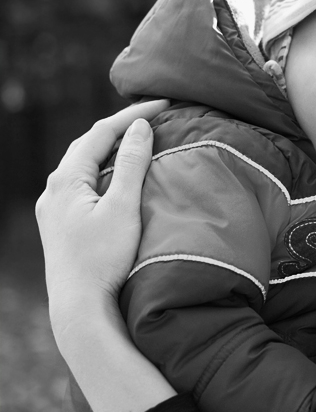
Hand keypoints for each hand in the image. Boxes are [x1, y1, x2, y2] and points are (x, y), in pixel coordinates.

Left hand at [36, 100, 168, 327]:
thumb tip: (139, 127)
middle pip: (89, 145)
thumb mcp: (123, 207)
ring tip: (141, 140)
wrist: (80, 308)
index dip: (133, 114)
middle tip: (154, 116)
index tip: (164, 103)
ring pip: (85, 165)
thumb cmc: (103, 258)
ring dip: (112, 149)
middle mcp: (54, 189)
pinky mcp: (61, 225)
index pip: (102, 132)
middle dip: (121, 127)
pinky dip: (105, 171)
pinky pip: (84, 184)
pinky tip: (120, 178)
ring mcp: (55, 208)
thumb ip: (131, 164)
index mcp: (66, 179)